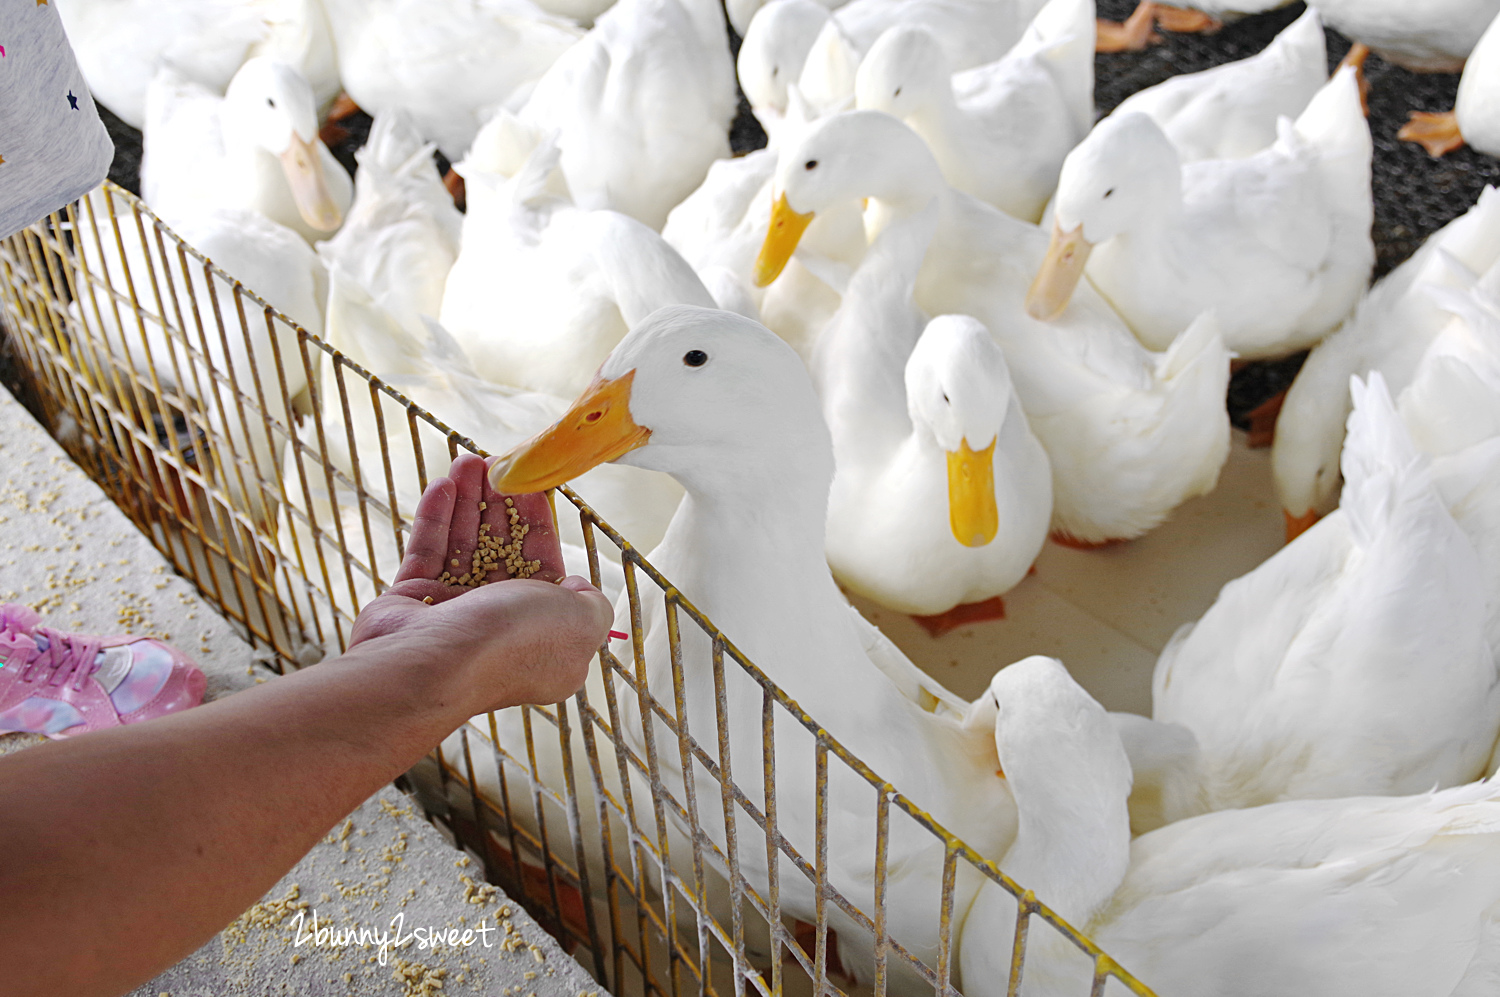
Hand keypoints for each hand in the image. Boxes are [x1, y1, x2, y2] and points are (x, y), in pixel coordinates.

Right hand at [349, 454, 612, 712]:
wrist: (435, 667)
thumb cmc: (514, 640)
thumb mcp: (583, 620)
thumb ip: (591, 601)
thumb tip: (577, 587)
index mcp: (541, 635)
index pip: (543, 567)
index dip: (537, 523)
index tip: (530, 484)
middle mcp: (497, 627)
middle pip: (500, 550)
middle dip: (499, 505)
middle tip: (495, 463)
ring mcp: (450, 616)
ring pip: (462, 546)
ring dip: (468, 501)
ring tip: (468, 461)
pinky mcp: (409, 604)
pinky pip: (426, 553)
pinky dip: (436, 518)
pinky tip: (443, 484)